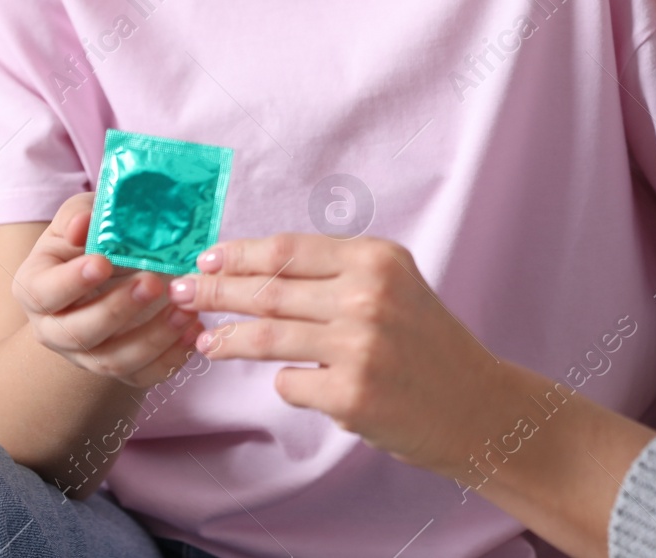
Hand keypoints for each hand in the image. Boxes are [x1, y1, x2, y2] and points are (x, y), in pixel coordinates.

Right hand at [11, 191, 204, 388]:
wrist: (107, 275)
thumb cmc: (91, 241)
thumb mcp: (81, 218)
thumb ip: (80, 216)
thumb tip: (85, 225)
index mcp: (36, 288)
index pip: (44, 293)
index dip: (71, 282)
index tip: (102, 263)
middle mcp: (54, 329)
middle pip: (79, 333)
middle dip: (118, 309)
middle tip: (153, 282)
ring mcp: (86, 355)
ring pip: (113, 361)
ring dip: (152, 338)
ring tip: (185, 309)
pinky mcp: (120, 369)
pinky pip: (143, 376)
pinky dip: (171, 359)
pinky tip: (194, 331)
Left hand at [167, 232, 513, 476]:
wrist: (473, 405)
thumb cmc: (427, 344)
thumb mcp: (395, 286)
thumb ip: (336, 274)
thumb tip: (257, 269)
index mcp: (378, 259)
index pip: (289, 249)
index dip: (240, 253)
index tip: (207, 257)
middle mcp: (369, 296)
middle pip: (268, 288)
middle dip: (216, 290)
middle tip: (181, 292)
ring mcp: (359, 347)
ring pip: (266, 337)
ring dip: (225, 338)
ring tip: (205, 340)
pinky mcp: (350, 395)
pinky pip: (290, 383)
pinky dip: (285, 382)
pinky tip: (288, 381)